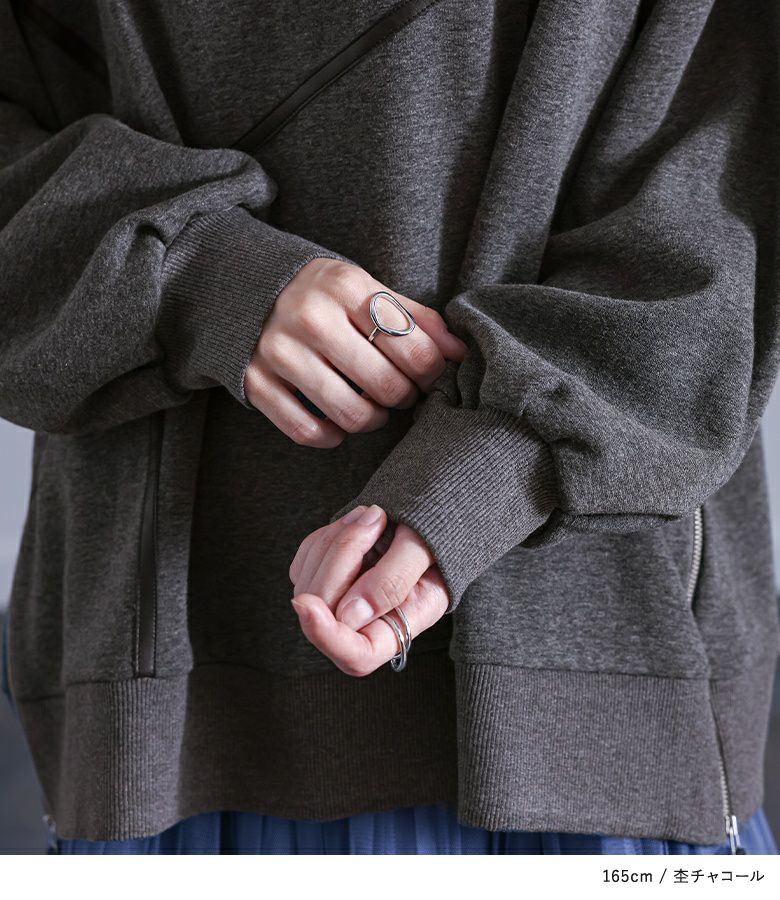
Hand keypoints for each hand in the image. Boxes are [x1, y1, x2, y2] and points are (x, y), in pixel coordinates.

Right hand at [244, 258, 466, 446]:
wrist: (242, 288)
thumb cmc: (321, 295)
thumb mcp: (366, 289)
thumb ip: (416, 318)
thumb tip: (461, 352)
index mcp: (346, 286)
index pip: (413, 348)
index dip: (431, 373)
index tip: (428, 377)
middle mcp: (310, 317)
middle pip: (384, 385)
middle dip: (404, 398)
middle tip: (401, 393)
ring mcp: (278, 352)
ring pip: (349, 413)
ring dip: (372, 420)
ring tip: (374, 408)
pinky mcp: (255, 382)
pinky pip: (306, 431)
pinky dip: (331, 436)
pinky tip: (338, 423)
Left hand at [288, 504, 449, 675]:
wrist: (435, 514)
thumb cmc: (440, 533)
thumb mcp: (428, 551)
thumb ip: (393, 582)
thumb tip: (348, 615)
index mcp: (400, 627)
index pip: (357, 655)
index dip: (327, 636)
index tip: (307, 605)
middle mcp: (366, 622)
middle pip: (327, 610)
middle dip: (341, 556)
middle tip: (375, 518)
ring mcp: (342, 601)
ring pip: (309, 584)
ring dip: (335, 540)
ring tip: (373, 515)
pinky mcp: (326, 578)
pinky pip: (305, 563)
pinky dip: (325, 538)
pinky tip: (354, 522)